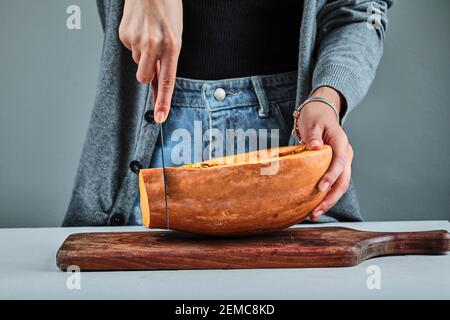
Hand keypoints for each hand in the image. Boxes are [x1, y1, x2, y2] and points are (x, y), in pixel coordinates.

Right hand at [119, 0, 182, 122]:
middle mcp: (153, 45)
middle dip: (147, 74)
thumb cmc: (167, 8)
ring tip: (148, 33)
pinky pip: (129, 48)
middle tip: (153, 58)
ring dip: (142, 54)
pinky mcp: (124, 34)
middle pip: (144, 78)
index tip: (160, 117)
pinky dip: (135, 42)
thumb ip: (168, 58)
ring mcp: (136, 40)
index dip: (163, 102)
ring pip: (137, 62)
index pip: (167, 81)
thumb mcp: (176, 34)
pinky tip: (140, 28)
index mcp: (171, 46)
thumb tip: (157, 79)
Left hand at [297, 87, 353, 220]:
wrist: (321, 113)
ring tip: (314, 214)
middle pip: (343, 180)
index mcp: (341, 142)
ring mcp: (344, 162)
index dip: (331, 176)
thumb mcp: (312, 123)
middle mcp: (346, 154)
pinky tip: (315, 206)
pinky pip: (335, 184)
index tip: (321, 188)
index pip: (340, 162)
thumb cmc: (315, 117)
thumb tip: (314, 148)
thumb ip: (313, 135)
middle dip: (330, 198)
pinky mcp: (337, 167)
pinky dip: (327, 196)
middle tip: (315, 212)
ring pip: (341, 186)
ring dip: (329, 201)